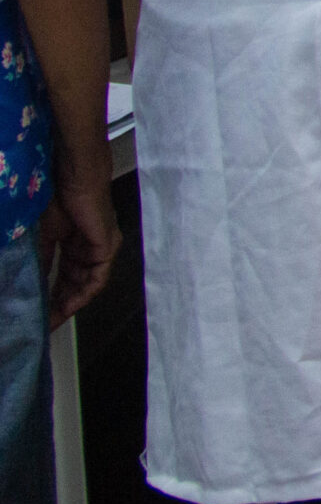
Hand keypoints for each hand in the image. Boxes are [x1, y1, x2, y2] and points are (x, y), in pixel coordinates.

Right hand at [39, 176, 119, 325]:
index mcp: (72, 244)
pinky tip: (67, 306)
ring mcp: (100, 248)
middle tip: (42, 325)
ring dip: (68, 304)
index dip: (49, 297)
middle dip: (58, 306)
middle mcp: (88, 248)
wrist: (73, 177)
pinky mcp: (108, 247)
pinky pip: (97, 279)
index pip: (62, 277)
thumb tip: (29, 286)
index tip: (36, 315)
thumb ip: (40, 262)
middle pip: (74, 284)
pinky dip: (82, 294)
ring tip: (50, 320)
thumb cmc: (55, 198)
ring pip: (85, 285)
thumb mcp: (41, 237)